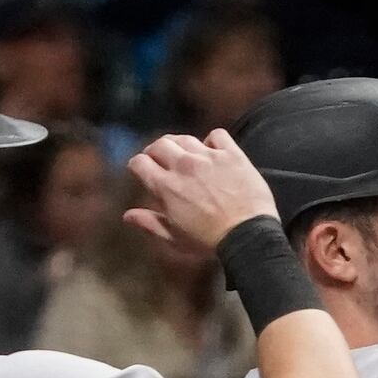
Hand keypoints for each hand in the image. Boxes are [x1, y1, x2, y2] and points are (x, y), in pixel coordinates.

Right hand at [125, 129, 281, 251]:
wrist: (249, 235)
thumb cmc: (210, 241)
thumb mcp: (176, 239)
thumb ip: (151, 224)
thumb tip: (127, 215)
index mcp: (166, 186)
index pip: (140, 162)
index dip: (138, 165)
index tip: (142, 171)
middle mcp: (184, 165)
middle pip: (160, 144)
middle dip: (156, 151)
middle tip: (161, 160)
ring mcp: (208, 157)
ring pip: (185, 138)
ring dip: (180, 145)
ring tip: (184, 155)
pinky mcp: (232, 154)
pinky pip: (217, 135)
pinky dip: (213, 141)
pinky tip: (214, 151)